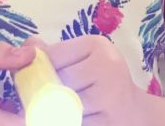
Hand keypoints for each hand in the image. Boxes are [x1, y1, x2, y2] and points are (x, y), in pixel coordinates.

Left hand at [23, 35, 142, 125]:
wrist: (136, 114)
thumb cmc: (103, 80)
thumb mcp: (84, 58)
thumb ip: (57, 53)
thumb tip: (28, 45)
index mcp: (97, 45)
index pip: (53, 56)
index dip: (39, 69)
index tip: (34, 78)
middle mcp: (106, 66)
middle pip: (57, 81)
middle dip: (44, 92)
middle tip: (37, 98)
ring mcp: (109, 97)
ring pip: (63, 105)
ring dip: (51, 110)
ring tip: (48, 109)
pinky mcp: (108, 122)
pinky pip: (75, 122)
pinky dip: (64, 121)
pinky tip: (63, 117)